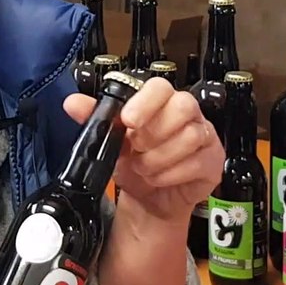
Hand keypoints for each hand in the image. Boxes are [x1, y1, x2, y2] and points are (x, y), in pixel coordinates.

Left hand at [64, 76, 223, 222]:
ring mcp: (204, 135)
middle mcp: (187, 113)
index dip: (146, 102)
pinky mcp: (213, 160)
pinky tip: (159, 178)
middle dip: (154, 132)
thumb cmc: (133, 162)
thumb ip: (94, 118)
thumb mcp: (110, 140)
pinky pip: (197, 162)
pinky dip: (171, 174)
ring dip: (159, 158)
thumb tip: (72, 103)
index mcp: (161, 101)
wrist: (148, 198)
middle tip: (136, 149)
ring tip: (144, 167)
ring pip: (190, 136)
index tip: (128, 121)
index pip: (160, 87)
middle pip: (183, 106)